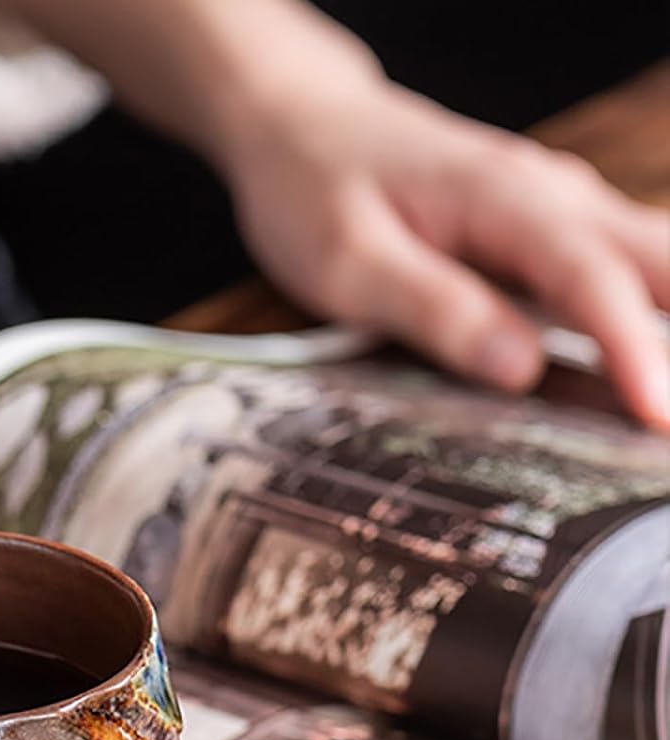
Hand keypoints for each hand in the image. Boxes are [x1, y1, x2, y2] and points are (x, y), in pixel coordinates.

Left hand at [220, 80, 669, 426]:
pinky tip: (649, 369)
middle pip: (654, 263)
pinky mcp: (544, 233)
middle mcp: (550, 198)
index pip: (590, 279)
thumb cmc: (316, 191)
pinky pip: (615, 272)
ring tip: (668, 405)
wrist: (305, 127)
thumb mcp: (349, 263)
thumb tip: (519, 369)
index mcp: (504, 200)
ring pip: (648, 263)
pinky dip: (645, 316)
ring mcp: (555, 212)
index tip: (656, 413)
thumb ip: (433, 310)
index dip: (631, 349)